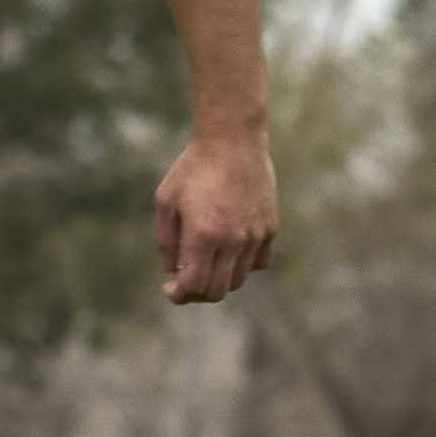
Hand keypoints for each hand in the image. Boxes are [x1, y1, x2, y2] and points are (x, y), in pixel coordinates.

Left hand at [154, 128, 275, 303]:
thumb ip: (166, 240)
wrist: (233, 141)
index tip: (169, 289)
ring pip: (238, 279)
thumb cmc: (193, 168)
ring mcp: (255, 236)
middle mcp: (233, 240)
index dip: (179, 295)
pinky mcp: (269, 228)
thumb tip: (172, 271)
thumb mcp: (166, 201)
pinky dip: (241, 266)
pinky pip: (258, 263)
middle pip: (217, 290)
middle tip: (183, 282)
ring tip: (203, 263)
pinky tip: (226, 252)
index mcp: (203, 235)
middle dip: (196, 293)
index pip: (194, 285)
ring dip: (218, 280)